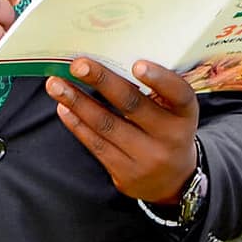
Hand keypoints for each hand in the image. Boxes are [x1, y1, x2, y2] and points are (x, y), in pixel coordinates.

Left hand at [47, 58, 199, 203]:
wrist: (173, 181)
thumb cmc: (169, 131)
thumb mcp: (175, 113)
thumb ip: (156, 92)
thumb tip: (110, 61)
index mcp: (185, 115)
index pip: (179, 94)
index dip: (160, 79)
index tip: (137, 64)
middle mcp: (170, 137)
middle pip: (132, 105)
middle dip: (102, 82)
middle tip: (78, 65)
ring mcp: (147, 158)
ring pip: (106, 126)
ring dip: (78, 102)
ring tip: (56, 84)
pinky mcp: (125, 174)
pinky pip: (96, 145)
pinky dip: (77, 124)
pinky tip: (64, 107)